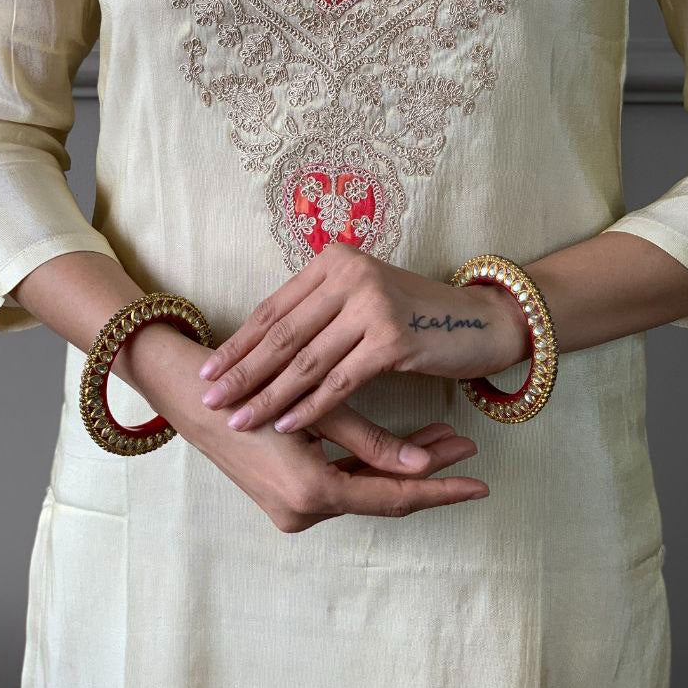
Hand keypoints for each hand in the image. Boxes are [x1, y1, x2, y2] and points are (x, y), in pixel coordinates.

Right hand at [130, 322, 489, 532]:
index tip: (478, 482)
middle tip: (468, 446)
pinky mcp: (286, 492)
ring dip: (400, 463)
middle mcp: (301, 511)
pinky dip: (370, 463)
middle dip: (426, 470)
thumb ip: (370, 442)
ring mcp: (291, 506)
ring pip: (363, 487)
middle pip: (381, 494)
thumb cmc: (250, 388)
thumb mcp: (316, 409)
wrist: (190, 393)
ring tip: (445, 437)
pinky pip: (341, 481)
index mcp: (310, 493)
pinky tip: (399, 444)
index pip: (391, 498)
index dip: (439, 489)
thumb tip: (424, 466)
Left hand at [196, 241, 530, 433]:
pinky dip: (309, 407)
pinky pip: (339, 382)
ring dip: (268, 396)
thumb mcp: (362, 299)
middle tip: (209, 401)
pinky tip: (286, 426)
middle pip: (283, 334)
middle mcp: (350, 274)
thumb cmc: (415, 316)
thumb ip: (319, 312)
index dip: (239, 343)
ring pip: (306, 361)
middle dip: (242, 372)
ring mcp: (371, 304)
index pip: (275, 308)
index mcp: (335, 261)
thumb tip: (258, 349)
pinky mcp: (392, 339)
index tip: (207, 372)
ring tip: (239, 420)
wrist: (480, 321)